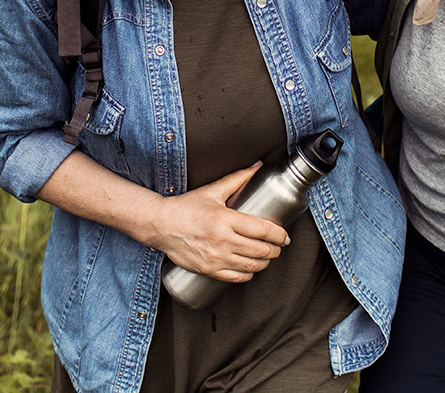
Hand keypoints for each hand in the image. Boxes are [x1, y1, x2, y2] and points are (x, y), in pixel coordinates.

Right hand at [147, 163, 290, 282]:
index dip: (279, 235)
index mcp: (225, 219)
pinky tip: (250, 267)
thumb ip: (237, 179)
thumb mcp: (212, 191)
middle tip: (278, 245)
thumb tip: (257, 166)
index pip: (263, 230)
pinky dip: (249, 274)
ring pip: (252, 266)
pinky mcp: (209, 270)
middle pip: (261, 250)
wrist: (160, 225)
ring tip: (267, 255)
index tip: (284, 235)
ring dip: (265, 262)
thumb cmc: (185, 207)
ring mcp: (216, 258)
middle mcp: (222, 240)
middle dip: (275, 249)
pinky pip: (237, 278)